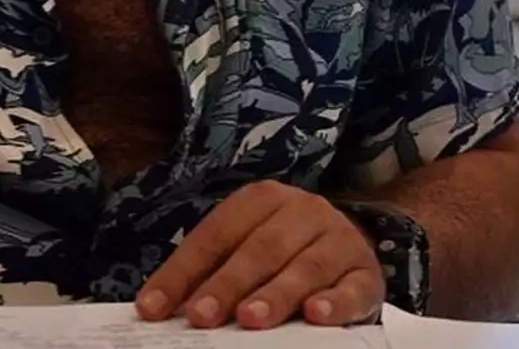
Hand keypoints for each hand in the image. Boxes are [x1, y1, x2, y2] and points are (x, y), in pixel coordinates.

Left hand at [137, 181, 385, 329]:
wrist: (354, 243)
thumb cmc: (287, 251)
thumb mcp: (249, 247)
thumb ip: (215, 270)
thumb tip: (162, 308)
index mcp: (262, 199)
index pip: (215, 234)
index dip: (183, 272)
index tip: (153, 309)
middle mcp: (301, 210)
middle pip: (259, 249)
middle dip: (227, 284)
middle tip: (201, 317)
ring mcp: (337, 238)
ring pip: (304, 266)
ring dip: (275, 294)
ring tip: (249, 319)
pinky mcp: (366, 272)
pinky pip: (351, 287)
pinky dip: (333, 302)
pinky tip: (315, 316)